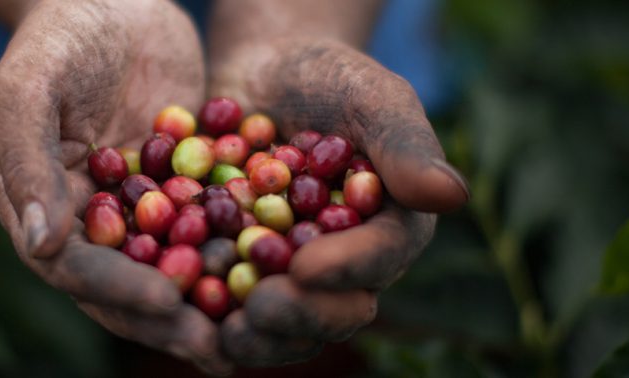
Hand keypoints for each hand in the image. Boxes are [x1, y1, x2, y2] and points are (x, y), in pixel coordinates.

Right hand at [0, 0, 230, 372]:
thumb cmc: (59, 33)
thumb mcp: (28, 88)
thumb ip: (23, 162)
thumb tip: (39, 247)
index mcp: (40, 208)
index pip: (75, 267)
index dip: (118, 289)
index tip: (166, 301)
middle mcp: (90, 221)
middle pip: (126, 285)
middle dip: (170, 316)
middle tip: (219, 342)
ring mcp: (139, 209)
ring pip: (173, 266)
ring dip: (210, 300)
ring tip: (255, 323)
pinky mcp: (184, 189)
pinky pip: (211, 228)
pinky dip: (240, 251)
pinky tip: (283, 267)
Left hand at [209, 37, 468, 365]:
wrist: (264, 72)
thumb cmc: (329, 77)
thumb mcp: (370, 96)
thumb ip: (404, 144)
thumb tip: (452, 195)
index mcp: (390, 228)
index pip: (379, 258)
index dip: (346, 268)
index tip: (305, 266)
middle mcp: (344, 263)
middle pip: (333, 308)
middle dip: (300, 315)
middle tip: (260, 309)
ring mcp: (291, 275)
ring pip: (283, 323)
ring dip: (256, 334)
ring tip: (224, 333)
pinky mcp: (240, 271)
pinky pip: (228, 303)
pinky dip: (205, 312)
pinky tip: (177, 312)